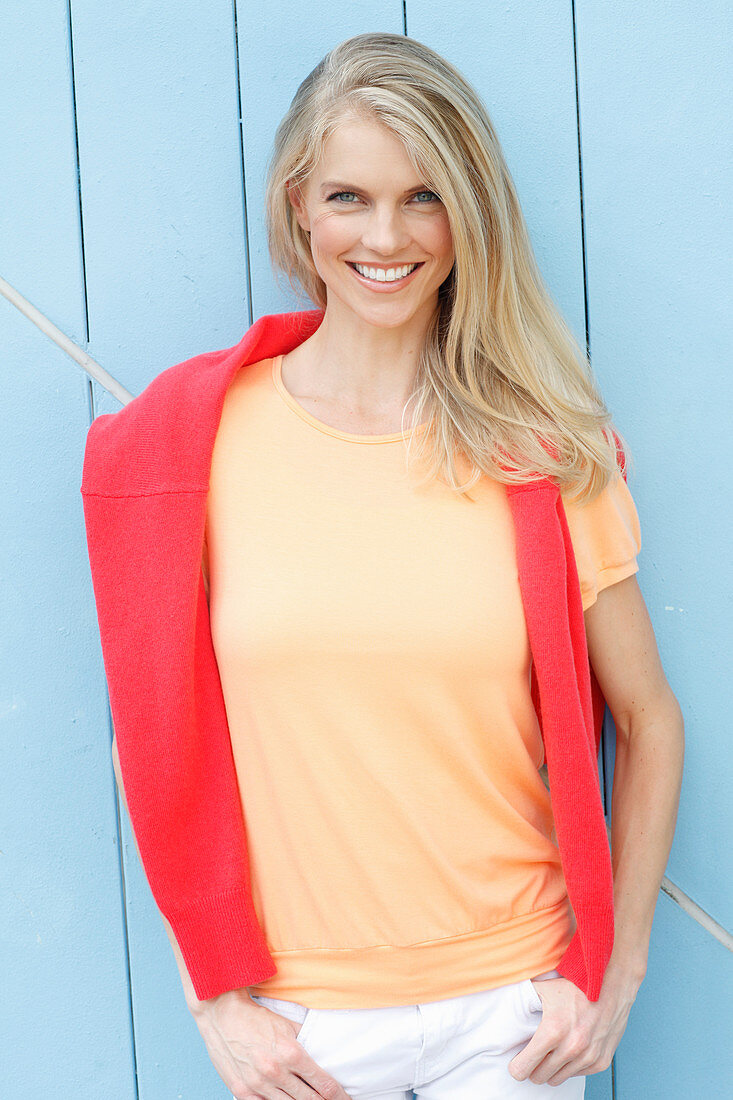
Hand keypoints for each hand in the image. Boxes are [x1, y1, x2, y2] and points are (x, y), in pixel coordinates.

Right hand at [188, 988, 351, 1098]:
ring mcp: (257, 1085)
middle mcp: (276, 1072)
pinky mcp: (242, 1091)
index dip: (337, 1095)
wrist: (222, 1014)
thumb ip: (306, 1040)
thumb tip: (323, 1052)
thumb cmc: (255, 1018)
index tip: (345, 1099)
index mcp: (291, 1053)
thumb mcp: (287, 1024)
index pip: (322, 1084)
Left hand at [507, 970, 639, 1085]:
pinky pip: (576, 1075)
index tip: (516, 1063)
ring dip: (551, 1069)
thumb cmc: (578, 985)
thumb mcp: (546, 988)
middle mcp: (571, 1047)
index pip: (524, 1067)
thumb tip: (503, 1002)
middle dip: (533, 1067)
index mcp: (552, 1030)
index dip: (517, 1067)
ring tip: (551, 1052)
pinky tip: (570, 1050)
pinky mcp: (600, 1062)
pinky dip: (570, 1066)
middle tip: (534, 1055)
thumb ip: (524, 997)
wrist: (612, 985)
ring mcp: (588, 1057)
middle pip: (538, 1077)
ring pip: (557, 1079)